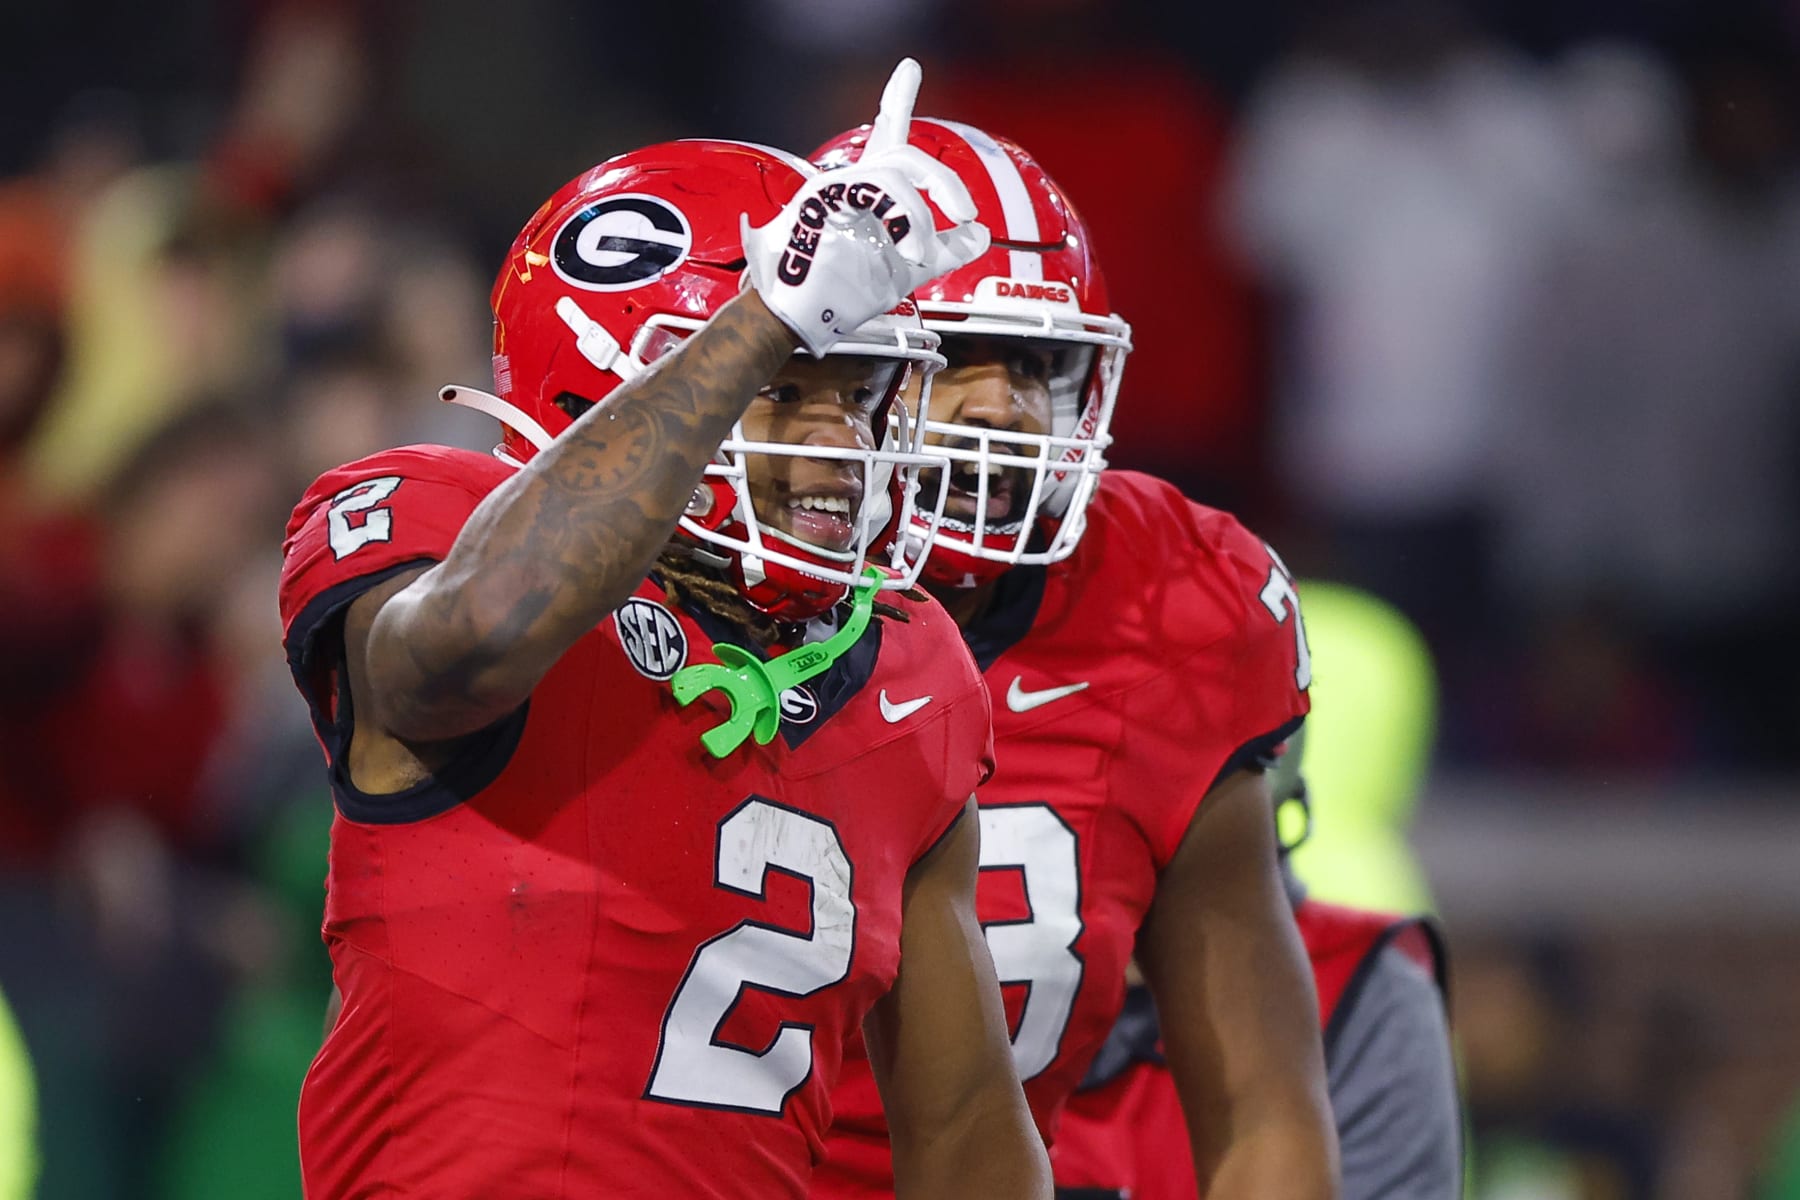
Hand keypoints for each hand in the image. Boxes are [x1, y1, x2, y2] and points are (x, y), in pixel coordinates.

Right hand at [742, 58, 990, 354]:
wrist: (799, 320)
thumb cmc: (841, 295)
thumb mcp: (909, 270)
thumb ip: (947, 251)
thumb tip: (981, 234)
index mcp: (868, 193)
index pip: (886, 134)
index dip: (897, 99)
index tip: (910, 68)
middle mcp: (850, 182)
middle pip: (904, 152)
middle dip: (944, 180)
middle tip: (966, 213)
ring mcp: (834, 185)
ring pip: (895, 172)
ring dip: (921, 217)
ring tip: (921, 254)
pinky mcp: (823, 196)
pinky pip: (877, 189)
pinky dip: (904, 221)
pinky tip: (908, 251)